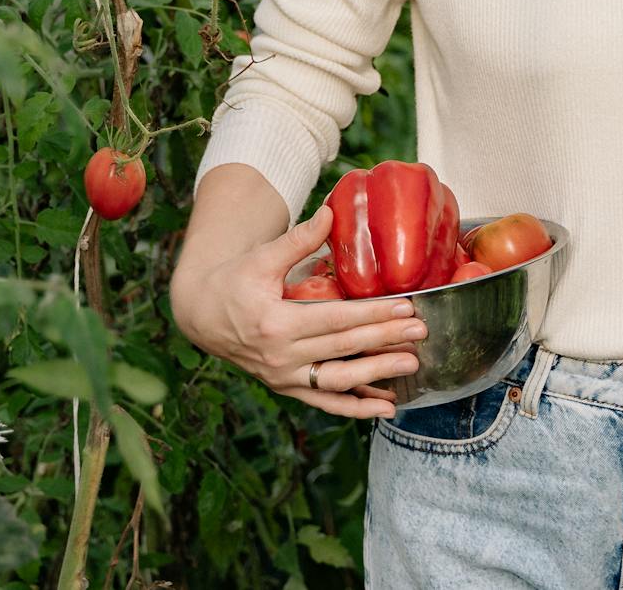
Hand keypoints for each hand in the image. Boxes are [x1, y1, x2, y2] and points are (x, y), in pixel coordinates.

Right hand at [168, 201, 428, 419]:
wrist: (202, 315)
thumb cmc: (234, 281)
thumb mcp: (261, 257)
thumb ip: (298, 239)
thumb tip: (332, 212)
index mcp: (275, 322)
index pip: (335, 320)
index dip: (372, 315)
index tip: (405, 307)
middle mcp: (280, 356)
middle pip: (342, 349)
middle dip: (385, 340)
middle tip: (421, 331)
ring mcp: (283, 377)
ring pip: (337, 382)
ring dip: (376, 376)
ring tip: (411, 365)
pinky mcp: (286, 388)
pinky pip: (324, 402)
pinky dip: (355, 408)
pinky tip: (385, 407)